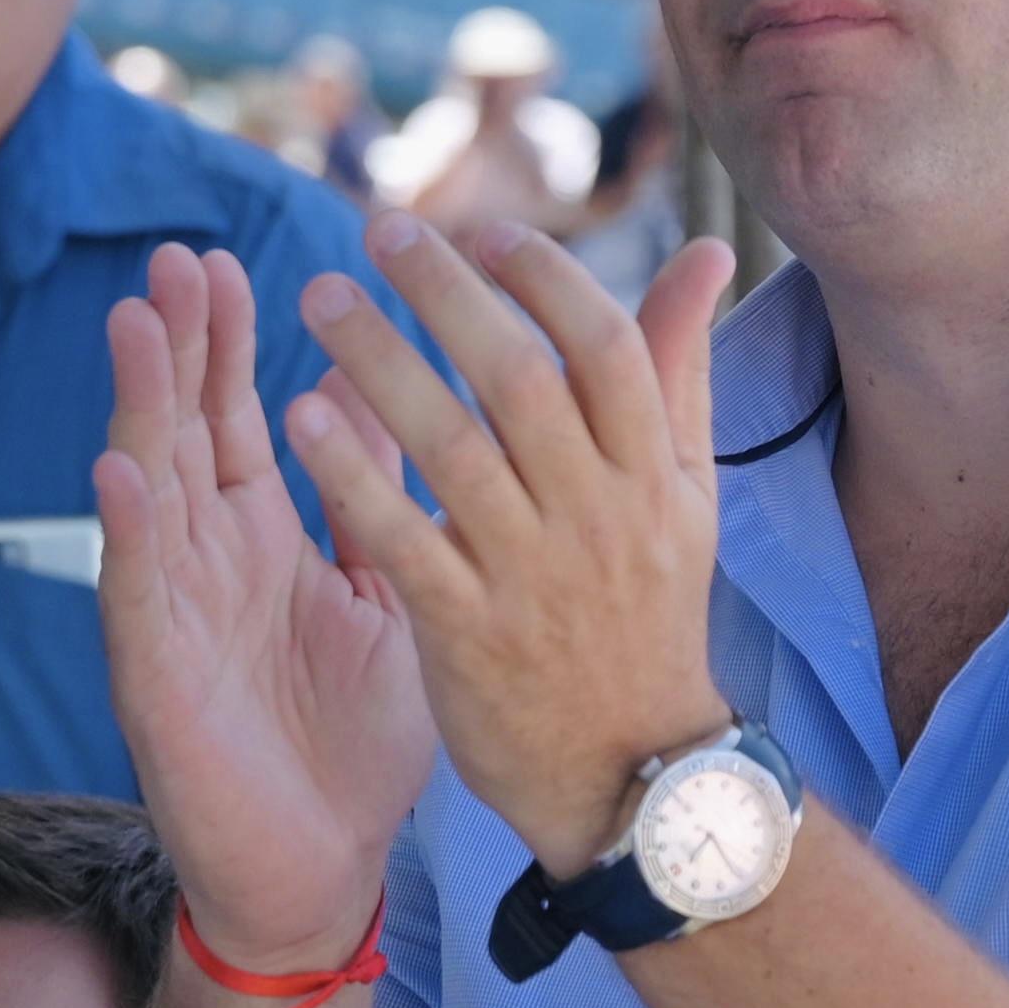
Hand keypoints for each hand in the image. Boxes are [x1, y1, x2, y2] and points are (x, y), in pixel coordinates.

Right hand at [92, 244, 442, 971]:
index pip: (234, 419)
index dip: (225, 344)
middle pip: (181, 431)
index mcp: (261, 540)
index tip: (225, 260)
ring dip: (139, 406)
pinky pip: (139, 592)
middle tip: (176, 259)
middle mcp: (205, 563)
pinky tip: (122, 467)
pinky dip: (131, 530)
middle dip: (176, 346)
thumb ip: (378, 505)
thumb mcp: (386, 601)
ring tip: (134, 322)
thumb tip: (377, 396)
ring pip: (148, 490)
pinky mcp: (158, 677)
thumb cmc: (353, 745)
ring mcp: (174, 614)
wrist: (323, 873)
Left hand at [260, 213, 740, 877]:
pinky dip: (353, 476)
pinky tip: (301, 417)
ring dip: (380, 361)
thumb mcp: (687, 496)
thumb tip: (708, 252)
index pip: (606, 347)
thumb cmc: (649, 615)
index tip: (483, 231)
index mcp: (656, 476)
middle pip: (521, 379)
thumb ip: (680, 371)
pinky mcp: (469, 636)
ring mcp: (534, 579)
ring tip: (323, 298)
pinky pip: (403, 541)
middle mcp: (600, 518)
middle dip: (447, 293)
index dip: (544, 277)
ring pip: (452, 448)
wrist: (633, 777)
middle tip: (380, 230)